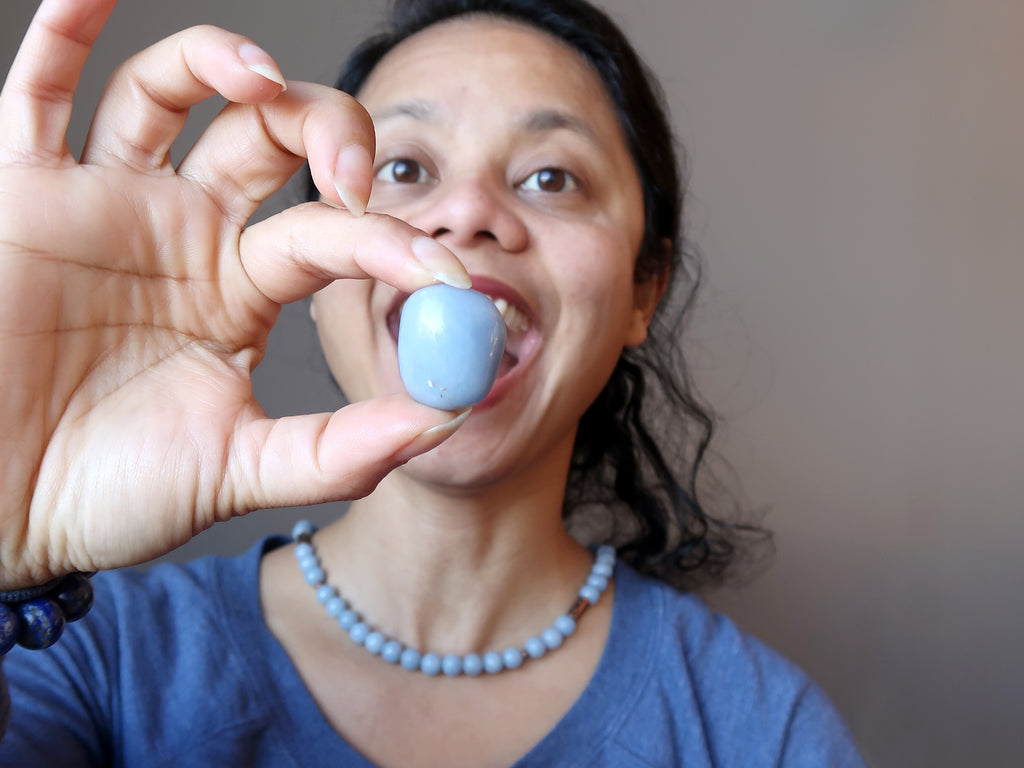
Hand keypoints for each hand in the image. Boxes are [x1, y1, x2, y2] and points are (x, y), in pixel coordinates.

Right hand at [0, 0, 469, 588]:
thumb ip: (340, 451)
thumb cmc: (113, 492)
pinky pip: (39, 88)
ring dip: (223, 62)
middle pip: (272, 137)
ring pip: (172, 92)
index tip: (443, 271)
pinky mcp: (25, 191)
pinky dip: (71, 27)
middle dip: (325, 129)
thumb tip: (442, 418)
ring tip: (259, 79)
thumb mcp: (238, 470)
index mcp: (244, 289)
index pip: (333, 233)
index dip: (391, 241)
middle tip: (350, 171)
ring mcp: (108, 202)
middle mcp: (187, 230)